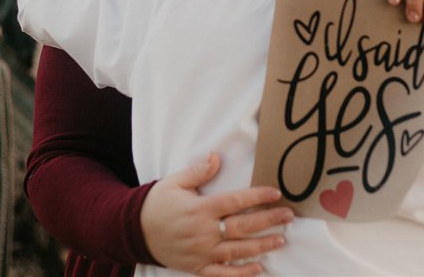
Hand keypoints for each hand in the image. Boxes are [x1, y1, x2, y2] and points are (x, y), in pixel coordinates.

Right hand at [140, 153, 293, 275]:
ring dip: (261, 246)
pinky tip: (258, 268)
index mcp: (200, 209)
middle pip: (242, 227)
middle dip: (268, 221)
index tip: (275, 193)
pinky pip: (223, 274)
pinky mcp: (197, 267)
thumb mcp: (174, 182)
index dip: (257, 197)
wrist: (135, 231)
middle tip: (288, 216)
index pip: (235, 202)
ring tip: (281, 240)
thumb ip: (198, 172)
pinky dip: (241, 273)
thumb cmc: (158, 204)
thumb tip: (216, 158)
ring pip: (237, 251)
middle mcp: (204, 232)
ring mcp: (202, 252)